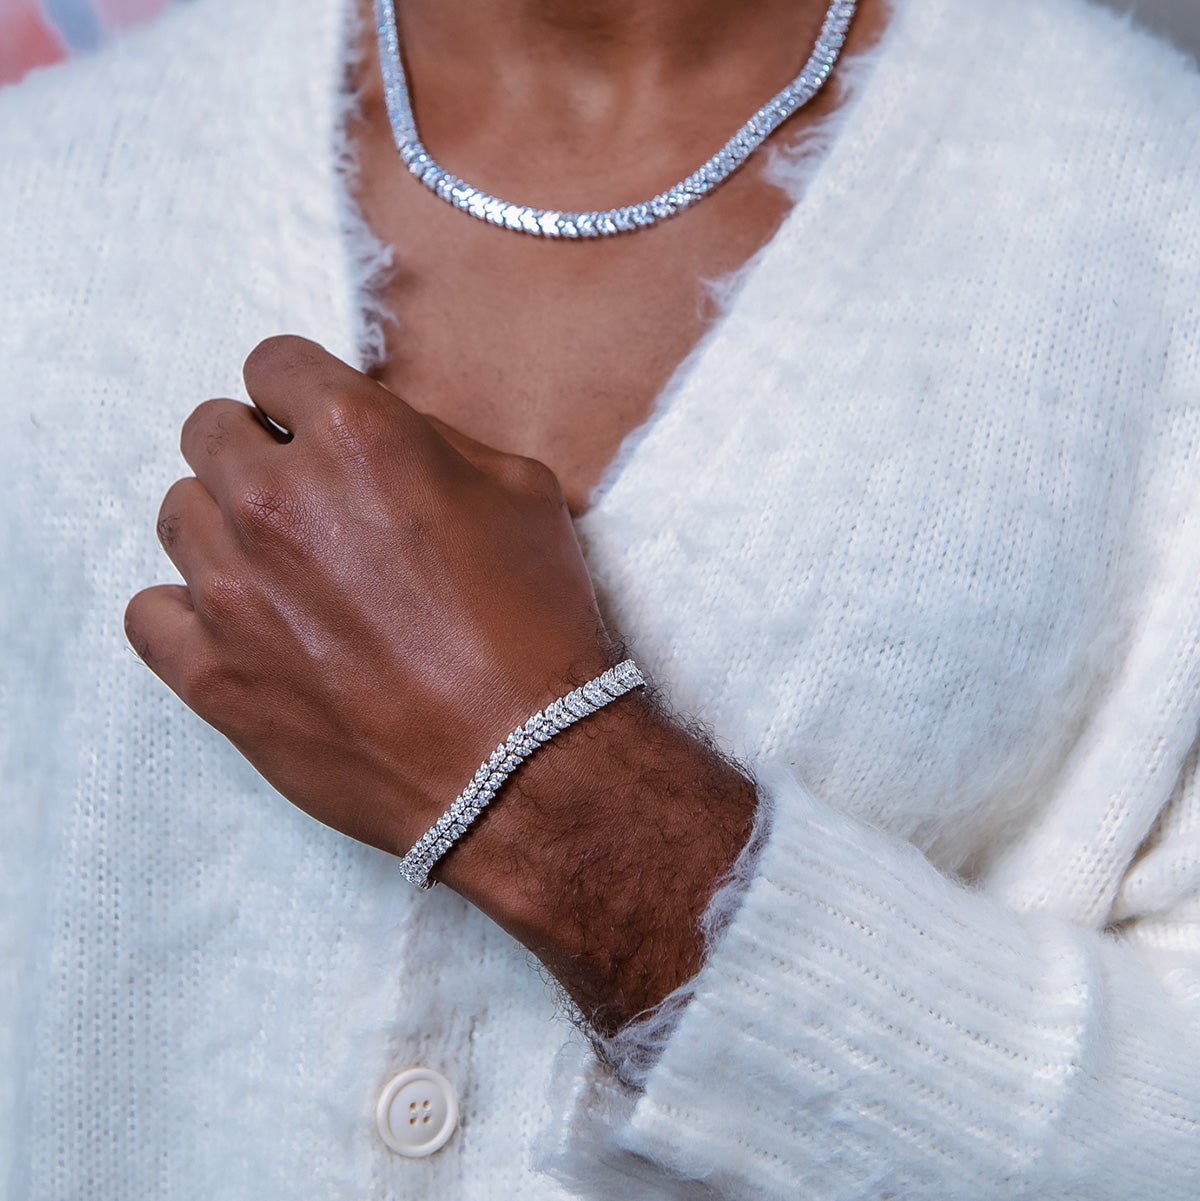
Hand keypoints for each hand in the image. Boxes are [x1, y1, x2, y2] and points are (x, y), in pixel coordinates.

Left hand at [125, 335, 613, 856]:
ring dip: (225, 530)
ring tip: (284, 575)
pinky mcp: (211, 673)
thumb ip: (436, 440)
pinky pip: (148, 612)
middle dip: (256, 454)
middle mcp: (278, 500)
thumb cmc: (536, 629)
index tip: (310, 426)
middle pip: (209, 430)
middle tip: (306, 504)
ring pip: (177, 514)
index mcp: (357, 437)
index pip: (272, 364)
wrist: (520, 764)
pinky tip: (241, 627)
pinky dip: (186, 613)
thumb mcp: (521, 493)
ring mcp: (232, 589)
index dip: (297, 393)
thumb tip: (385, 435)